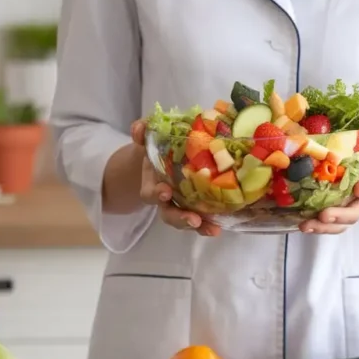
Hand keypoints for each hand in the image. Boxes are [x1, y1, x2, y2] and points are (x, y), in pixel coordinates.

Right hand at [132, 120, 221, 236]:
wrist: (166, 157)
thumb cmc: (158, 148)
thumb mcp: (148, 138)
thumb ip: (141, 132)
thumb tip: (138, 129)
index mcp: (152, 183)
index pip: (150, 194)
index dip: (156, 194)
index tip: (166, 191)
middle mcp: (166, 199)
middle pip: (168, 214)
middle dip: (180, 218)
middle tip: (193, 220)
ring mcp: (181, 204)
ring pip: (185, 220)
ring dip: (199, 226)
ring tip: (212, 229)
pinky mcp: (197, 206)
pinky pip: (202, 218)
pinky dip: (209, 224)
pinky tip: (219, 227)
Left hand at [299, 131, 358, 234]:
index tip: (358, 188)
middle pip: (353, 214)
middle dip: (339, 215)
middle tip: (324, 215)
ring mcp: (348, 210)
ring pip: (339, 224)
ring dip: (323, 227)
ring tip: (306, 225)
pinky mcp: (336, 214)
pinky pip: (328, 225)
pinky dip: (316, 227)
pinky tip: (302, 225)